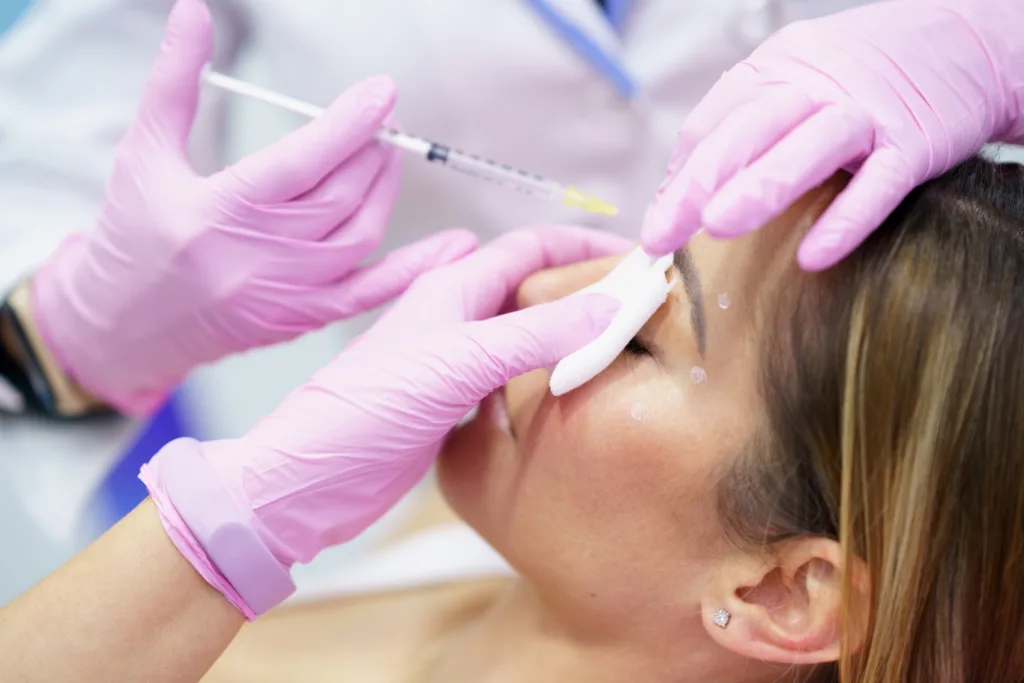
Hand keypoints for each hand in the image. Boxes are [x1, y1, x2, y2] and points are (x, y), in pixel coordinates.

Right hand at [29, 0, 474, 414]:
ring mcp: (286, 294)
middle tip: (381, 117)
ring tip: (386, 155)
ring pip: (359, 236)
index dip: (348, 124)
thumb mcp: (143, 153)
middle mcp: (258, 258)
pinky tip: (455, 246)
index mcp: (218, 213)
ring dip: (383, 190)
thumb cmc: (132, 237)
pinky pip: (370, 293)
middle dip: (369, 150)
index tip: (382, 92)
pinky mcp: (302, 319)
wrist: (123, 327)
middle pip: (339, 196)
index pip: (300, 162)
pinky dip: (415, 269)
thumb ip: (174, 82)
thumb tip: (193, 11)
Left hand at [141, 225, 629, 616]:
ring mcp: (453, 361)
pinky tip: (569, 395)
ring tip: (618, 350)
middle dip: (584, 290)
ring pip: (524, 334)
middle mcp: (456, 317)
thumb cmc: (369, 408)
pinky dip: (545, 377)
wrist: (314, 477)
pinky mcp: (451, 402)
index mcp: (454, 288)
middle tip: (639, 310)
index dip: (584, 246)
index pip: (531, 247)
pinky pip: (511, 377)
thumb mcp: (460, 362)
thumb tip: (610, 303)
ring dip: (568, 335)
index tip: (638, 260)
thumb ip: (535, 333)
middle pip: (532, 288)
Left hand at [642, 0, 1023, 269]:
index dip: (679, 174)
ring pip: (809, 144)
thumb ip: (741, 133)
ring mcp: (867, 111)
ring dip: (761, 186)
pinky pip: (880, 182)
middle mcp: (816, 85)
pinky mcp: (916, 141)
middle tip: (661, 235)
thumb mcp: (795, 86)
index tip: (656, 224)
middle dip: (698, 183)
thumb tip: (677, 193)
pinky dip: (847, 217)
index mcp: (776, 71)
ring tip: (717, 228)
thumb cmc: (865, 77)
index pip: (713, 122)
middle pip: (748, 129)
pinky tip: (815, 254)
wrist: (968, 40)